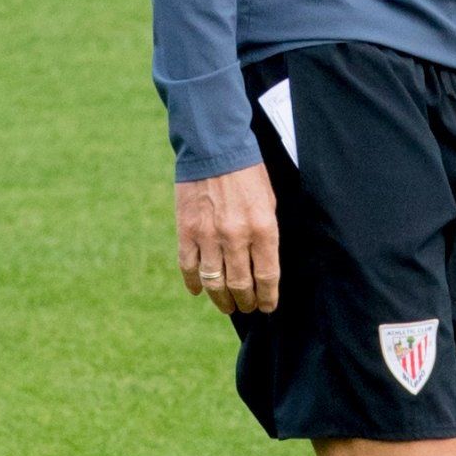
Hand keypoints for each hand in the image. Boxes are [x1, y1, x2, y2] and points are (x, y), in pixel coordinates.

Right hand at [175, 163, 280, 313]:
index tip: (268, 307)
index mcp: (263, 229)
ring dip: (222, 299)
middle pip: (241, 285)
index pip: (267, 277)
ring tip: (227, 306)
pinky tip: (199, 291)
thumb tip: (263, 265)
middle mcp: (236, 237)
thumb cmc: (248, 173)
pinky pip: (189, 267)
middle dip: (246, 301)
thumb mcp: (269, 202)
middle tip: (247, 307)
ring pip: (214, 282)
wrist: (214, 147)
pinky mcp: (187, 231)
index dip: (268, 297)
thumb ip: (266, 234)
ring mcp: (208, 236)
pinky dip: (194, 283)